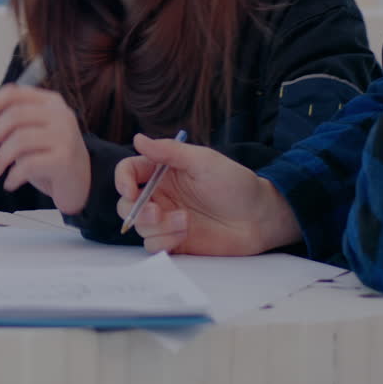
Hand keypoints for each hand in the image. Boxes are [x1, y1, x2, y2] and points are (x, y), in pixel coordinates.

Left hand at [0, 85, 90, 213]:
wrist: (81, 182)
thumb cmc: (48, 156)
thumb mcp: (29, 135)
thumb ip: (8, 126)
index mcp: (49, 102)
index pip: (13, 93)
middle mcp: (60, 114)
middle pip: (14, 116)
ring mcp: (65, 135)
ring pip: (18, 141)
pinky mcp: (65, 159)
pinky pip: (28, 164)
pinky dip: (12, 176)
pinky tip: (9, 183)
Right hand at [115, 134, 301, 254]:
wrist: (260, 218)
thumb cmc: (235, 184)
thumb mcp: (203, 160)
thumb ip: (169, 151)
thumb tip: (138, 138)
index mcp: (163, 173)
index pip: (129, 172)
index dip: (122, 180)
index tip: (130, 191)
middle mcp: (161, 196)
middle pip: (126, 203)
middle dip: (136, 210)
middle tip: (157, 212)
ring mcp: (166, 220)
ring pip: (139, 226)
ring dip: (157, 226)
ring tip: (185, 223)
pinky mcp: (174, 241)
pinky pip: (152, 245)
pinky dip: (163, 241)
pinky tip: (184, 235)